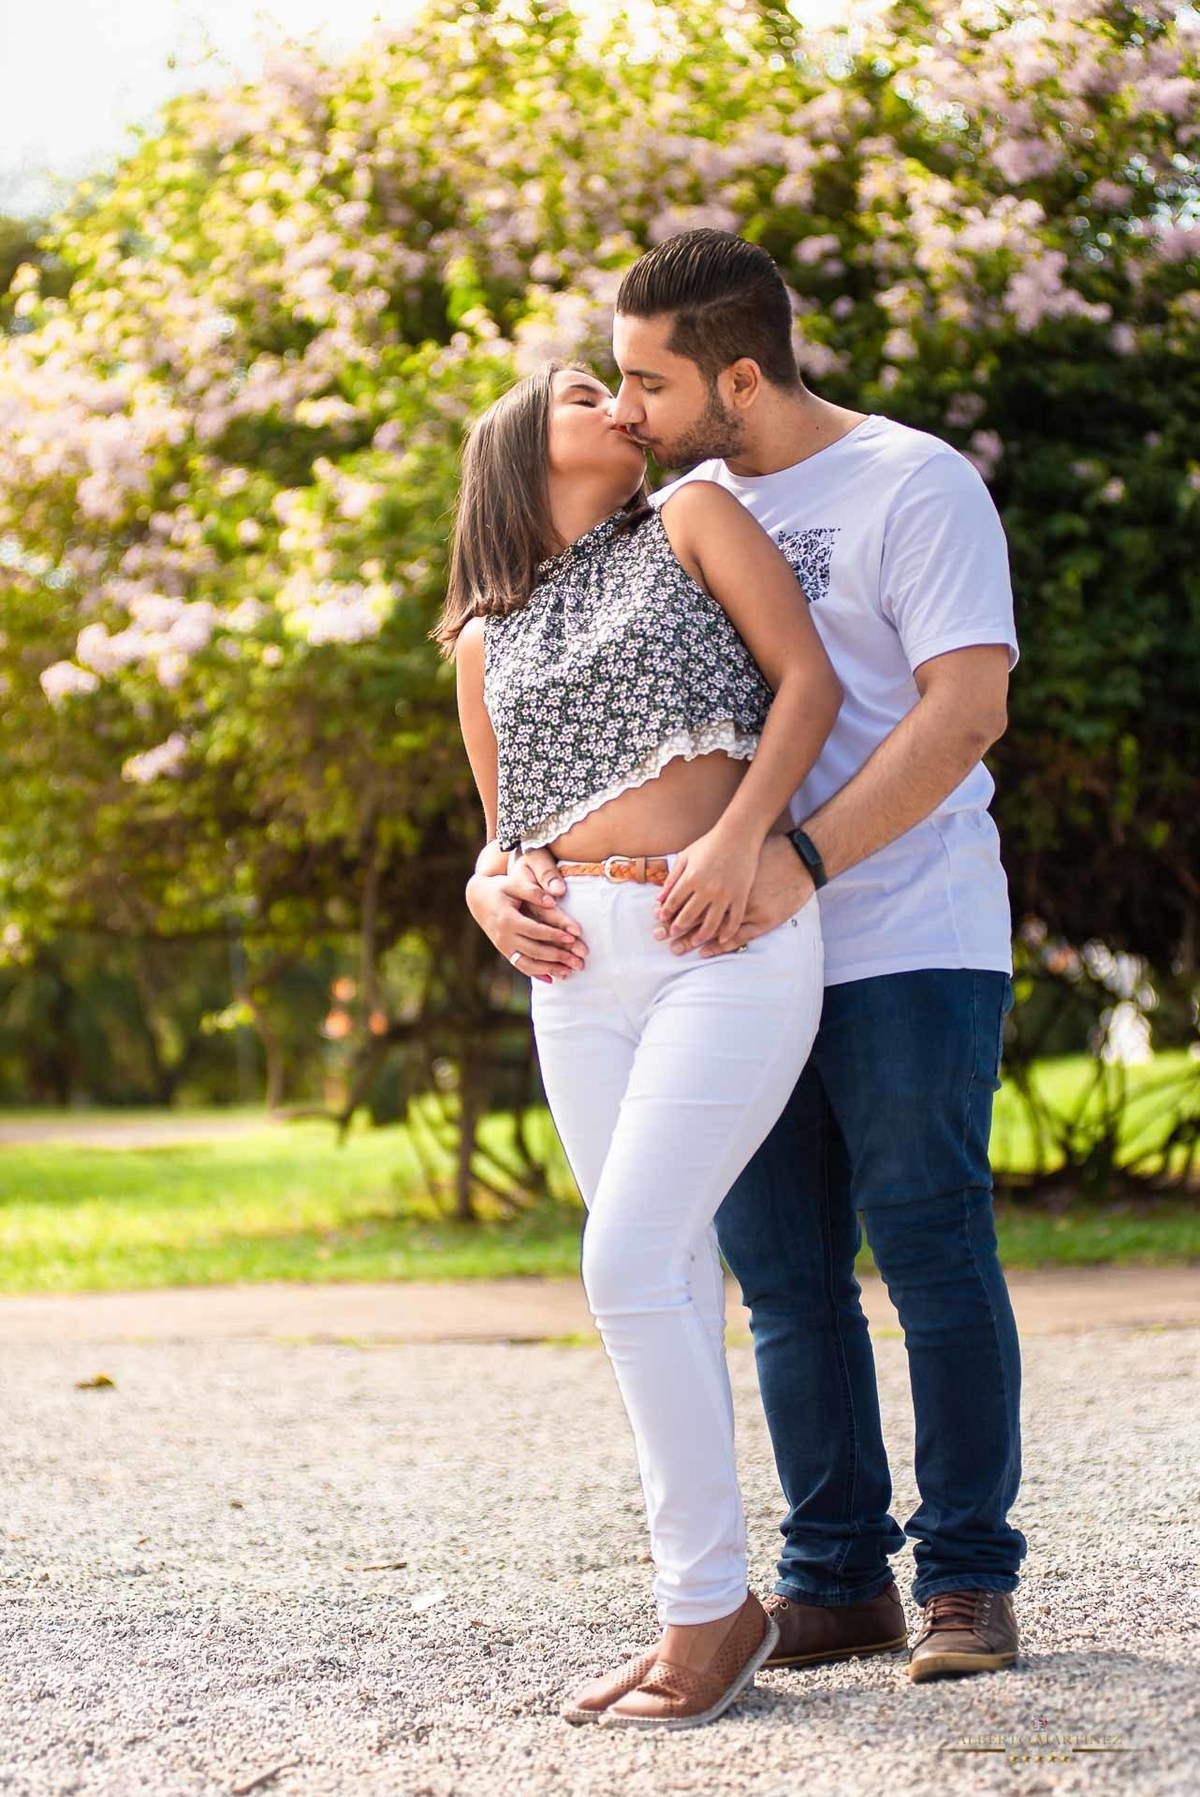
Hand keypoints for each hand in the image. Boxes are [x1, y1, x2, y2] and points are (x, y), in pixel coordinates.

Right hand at [466, 854, 587, 982]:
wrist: (478, 898)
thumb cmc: (500, 888)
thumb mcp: (513, 883)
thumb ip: (532, 891)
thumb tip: (552, 901)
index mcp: (507, 919)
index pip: (534, 930)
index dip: (553, 935)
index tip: (572, 938)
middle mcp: (504, 937)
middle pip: (534, 950)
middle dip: (557, 957)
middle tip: (578, 961)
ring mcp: (504, 947)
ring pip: (527, 963)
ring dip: (549, 969)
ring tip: (570, 971)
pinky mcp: (505, 952)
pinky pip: (521, 966)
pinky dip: (536, 974)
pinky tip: (552, 979)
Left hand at [658, 834, 814, 957]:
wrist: (739, 835)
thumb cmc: (710, 844)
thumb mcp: (686, 856)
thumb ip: (672, 878)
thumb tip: (660, 898)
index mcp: (691, 877)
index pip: (674, 902)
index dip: (665, 913)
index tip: (662, 920)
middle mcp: (707, 889)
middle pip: (688, 916)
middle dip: (678, 928)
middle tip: (672, 935)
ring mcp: (726, 894)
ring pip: (711, 924)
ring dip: (700, 936)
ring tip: (694, 941)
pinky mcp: (741, 896)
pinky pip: (734, 920)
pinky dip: (727, 932)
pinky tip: (721, 938)